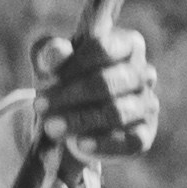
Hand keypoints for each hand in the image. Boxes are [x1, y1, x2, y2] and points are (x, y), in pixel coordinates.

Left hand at [28, 12, 159, 162]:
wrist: (70, 119)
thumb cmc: (64, 78)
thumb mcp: (50, 60)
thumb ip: (50, 51)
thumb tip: (56, 53)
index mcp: (126, 44)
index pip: (103, 47)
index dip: (72, 63)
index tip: (46, 74)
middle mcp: (143, 72)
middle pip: (107, 81)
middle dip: (70, 95)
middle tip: (40, 106)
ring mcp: (147, 104)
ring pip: (117, 112)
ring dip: (80, 120)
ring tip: (51, 128)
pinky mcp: (144, 134)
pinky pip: (130, 140)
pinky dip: (103, 144)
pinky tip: (79, 144)